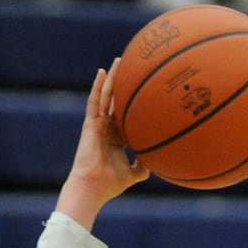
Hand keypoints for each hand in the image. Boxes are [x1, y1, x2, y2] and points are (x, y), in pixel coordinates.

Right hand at [55, 60, 149, 230]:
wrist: (93, 187)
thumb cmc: (110, 184)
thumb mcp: (132, 175)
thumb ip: (143, 167)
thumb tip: (157, 162)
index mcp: (117, 139)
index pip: (127, 117)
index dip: (135, 105)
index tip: (148, 92)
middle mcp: (107, 129)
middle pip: (117, 101)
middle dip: (125, 84)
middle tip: (134, 66)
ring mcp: (98, 124)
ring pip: (106, 96)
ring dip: (113, 78)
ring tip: (120, 60)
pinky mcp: (90, 124)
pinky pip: (94, 101)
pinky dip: (98, 86)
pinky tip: (102, 72)